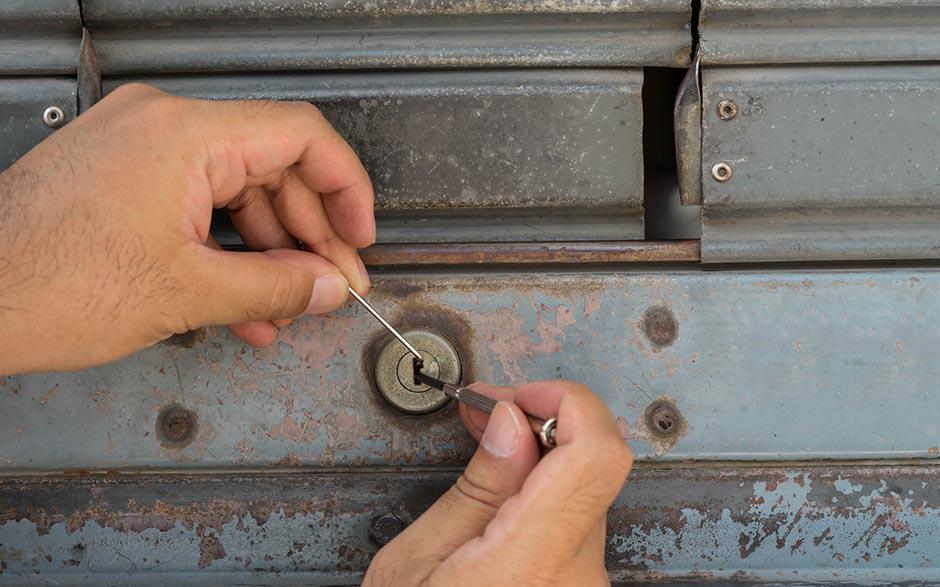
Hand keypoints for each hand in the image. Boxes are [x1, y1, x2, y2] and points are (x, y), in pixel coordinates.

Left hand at [0, 83, 373, 374]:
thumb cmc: (46, 283)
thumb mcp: (187, 293)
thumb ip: (277, 287)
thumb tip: (329, 285)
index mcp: (185, 134)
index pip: (302, 137)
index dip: (346, 190)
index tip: (360, 235)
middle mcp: (162, 126)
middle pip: (272, 170)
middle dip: (309, 237)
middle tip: (332, 285)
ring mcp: (139, 149)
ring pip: (236, 194)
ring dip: (268, 256)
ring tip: (288, 308)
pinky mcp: (122, 177)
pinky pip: (197, 206)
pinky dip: (226, 251)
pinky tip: (245, 302)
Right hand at [364, 381, 632, 585]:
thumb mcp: (417, 563)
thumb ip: (477, 488)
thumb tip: (511, 422)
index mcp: (531, 565)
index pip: (595, 455)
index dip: (566, 403)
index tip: (521, 394)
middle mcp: (577, 580)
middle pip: (592, 467)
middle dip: (542, 424)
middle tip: (488, 412)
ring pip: (585, 493)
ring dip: (542, 459)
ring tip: (489, 451)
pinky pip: (578, 524)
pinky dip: (546, 493)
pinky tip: (504, 493)